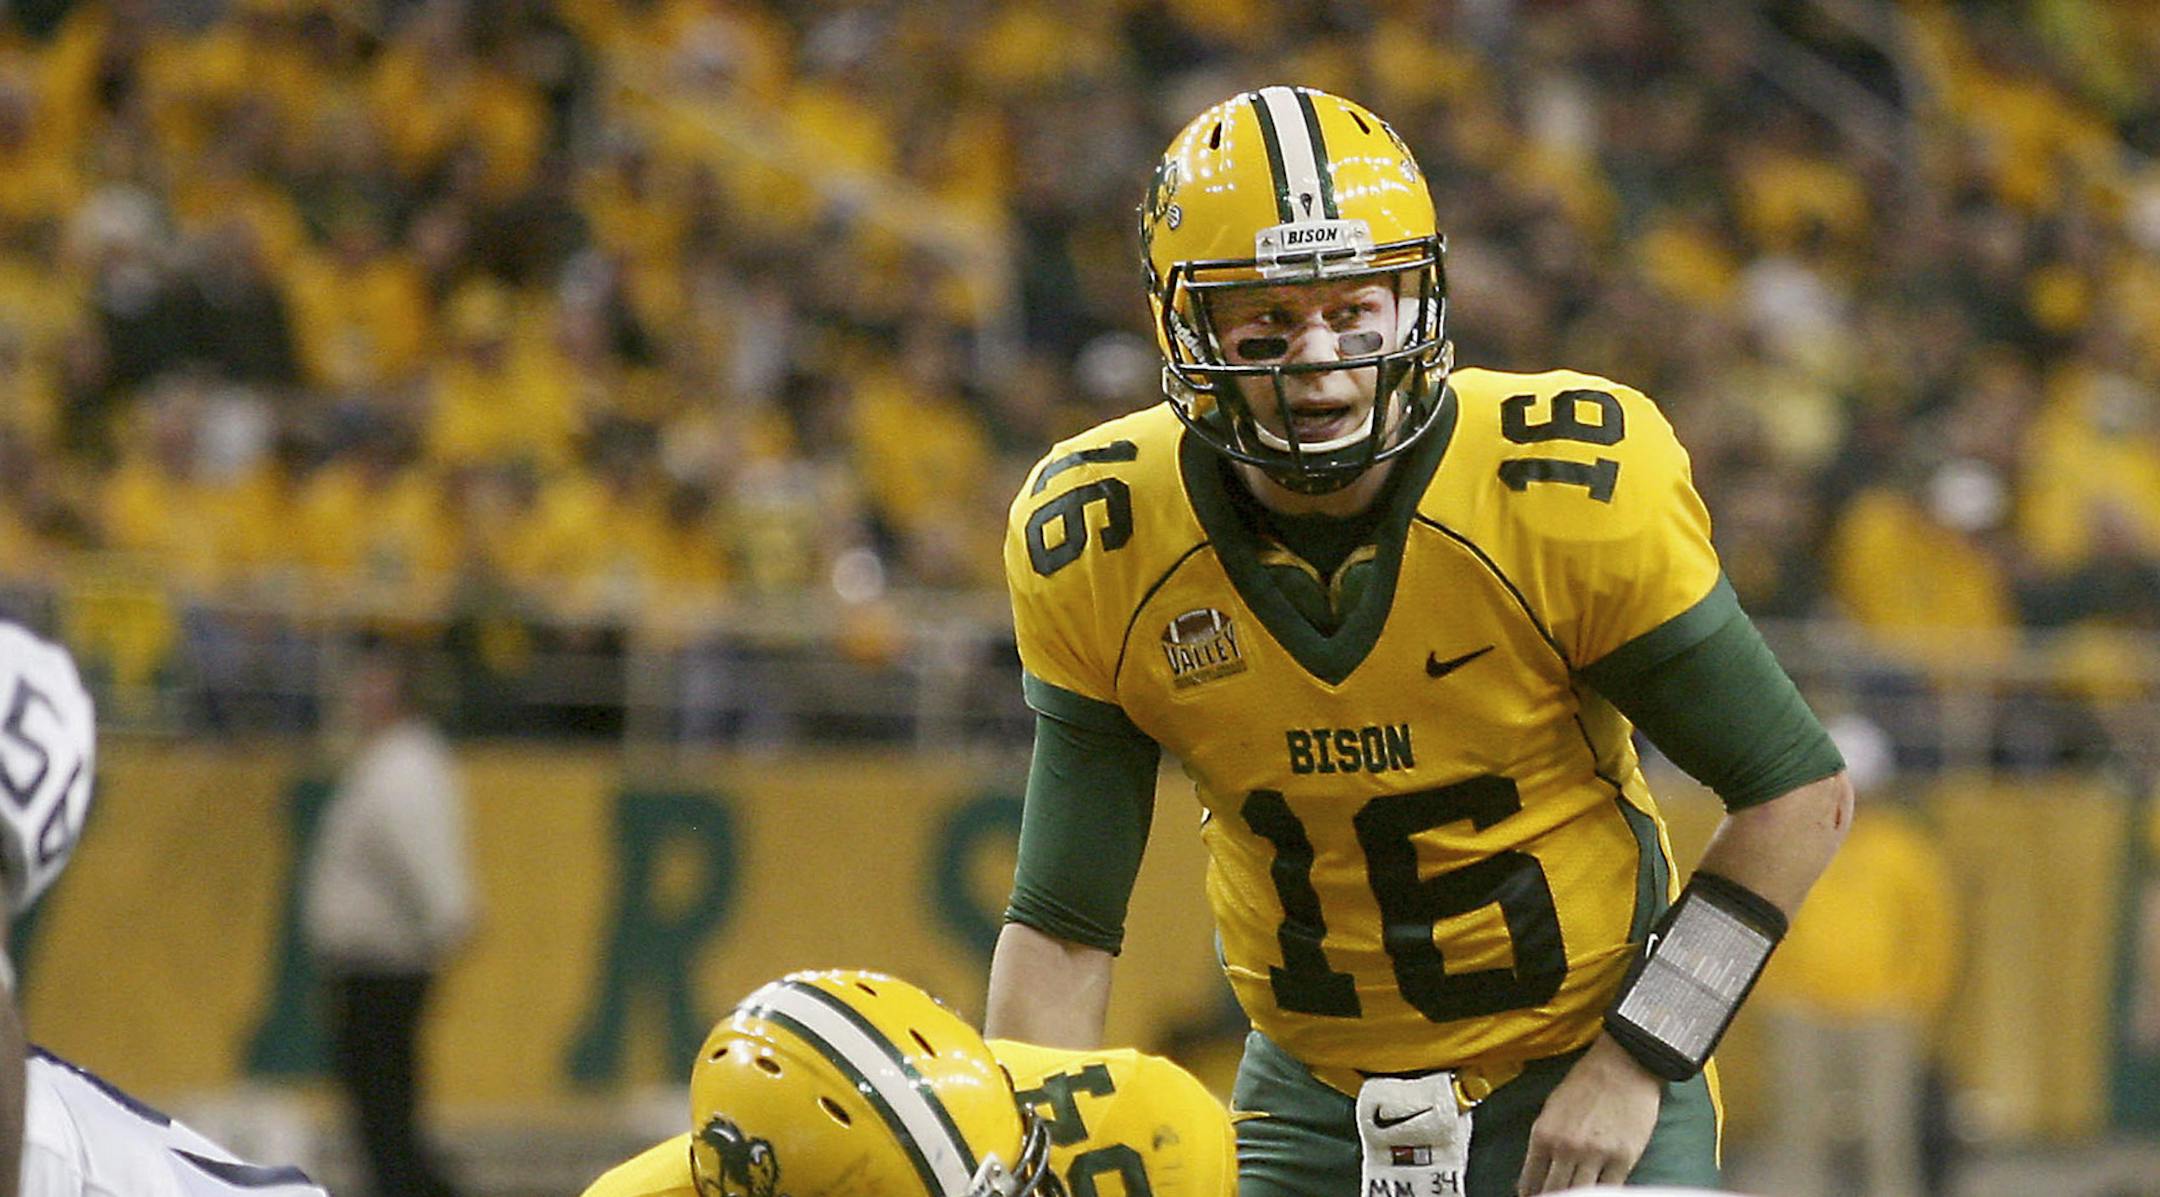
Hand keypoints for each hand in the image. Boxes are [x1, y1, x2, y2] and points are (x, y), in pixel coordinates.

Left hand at [1516, 1033, 1662, 1194]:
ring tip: (1575, 1194)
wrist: (1622, 1064)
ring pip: (1580, 1194)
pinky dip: (1602, 1194)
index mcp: (1544, 1134)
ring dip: (1575, 1196)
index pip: (1530, 1183)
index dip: (1531, 1196)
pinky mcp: (1623, 1159)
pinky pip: (1609, 1190)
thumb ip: (1543, 1142)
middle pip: (1553, 1193)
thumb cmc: (1587, 1082)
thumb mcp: (1552, 1109)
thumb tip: (1535, 1173)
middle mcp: (1566, 1147)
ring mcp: (1596, 1155)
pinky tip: (1598, 1193)